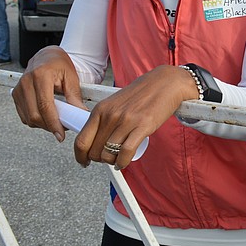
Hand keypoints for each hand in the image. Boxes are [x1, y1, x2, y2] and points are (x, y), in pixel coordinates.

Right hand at [12, 46, 84, 141]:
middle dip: (49, 126)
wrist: (46, 56)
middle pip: (34, 115)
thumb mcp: (71, 77)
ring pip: (28, 118)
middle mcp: (26, 82)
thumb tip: (80, 114)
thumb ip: (74, 97)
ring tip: (57, 119)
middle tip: (63, 127)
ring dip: (43, 124)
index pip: (45, 106)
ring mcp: (18, 89)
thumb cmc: (59, 64)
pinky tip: (47, 115)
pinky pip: (24, 116)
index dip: (53, 123)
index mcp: (40, 75)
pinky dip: (36, 120)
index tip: (61, 134)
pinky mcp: (15, 95)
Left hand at [74, 65, 198, 168]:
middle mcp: (110, 115)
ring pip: (108, 154)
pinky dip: (122, 162)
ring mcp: (126, 121)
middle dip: (99, 159)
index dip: (80, 156)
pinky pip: (126, 152)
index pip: (81, 140)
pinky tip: (123, 162)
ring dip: (111, 162)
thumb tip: (93, 140)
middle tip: (107, 158)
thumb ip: (103, 118)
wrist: (165, 83)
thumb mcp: (115, 103)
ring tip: (117, 159)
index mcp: (100, 109)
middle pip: (94, 151)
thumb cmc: (141, 94)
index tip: (84, 161)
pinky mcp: (143, 126)